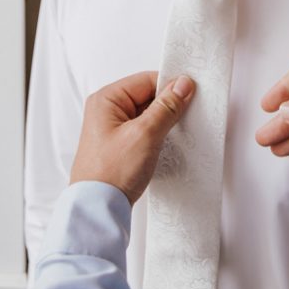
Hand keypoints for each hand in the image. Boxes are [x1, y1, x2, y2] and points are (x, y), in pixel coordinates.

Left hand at [70, 71, 194, 202]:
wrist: (98, 208)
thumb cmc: (111, 173)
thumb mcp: (145, 135)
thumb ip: (166, 107)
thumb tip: (182, 84)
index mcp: (106, 100)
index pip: (145, 80)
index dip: (169, 85)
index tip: (191, 93)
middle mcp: (106, 110)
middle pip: (147, 96)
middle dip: (168, 105)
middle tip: (187, 114)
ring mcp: (112, 129)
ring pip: (147, 114)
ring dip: (163, 121)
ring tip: (177, 131)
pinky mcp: (119, 145)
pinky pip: (143, 130)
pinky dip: (157, 134)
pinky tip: (167, 142)